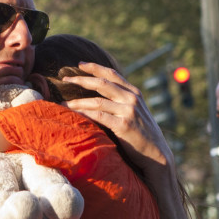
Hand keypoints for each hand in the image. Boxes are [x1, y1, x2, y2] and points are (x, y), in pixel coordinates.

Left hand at [61, 62, 173, 177]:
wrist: (157, 154)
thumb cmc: (142, 135)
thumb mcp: (136, 112)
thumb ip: (122, 102)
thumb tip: (101, 96)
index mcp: (134, 93)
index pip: (112, 74)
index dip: (95, 67)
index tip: (79, 64)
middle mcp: (132, 98)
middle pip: (102, 83)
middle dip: (81, 79)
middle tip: (65, 79)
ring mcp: (128, 111)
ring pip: (96, 101)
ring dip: (77, 102)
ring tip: (62, 103)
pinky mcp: (123, 125)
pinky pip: (98, 116)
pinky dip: (84, 114)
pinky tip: (73, 115)